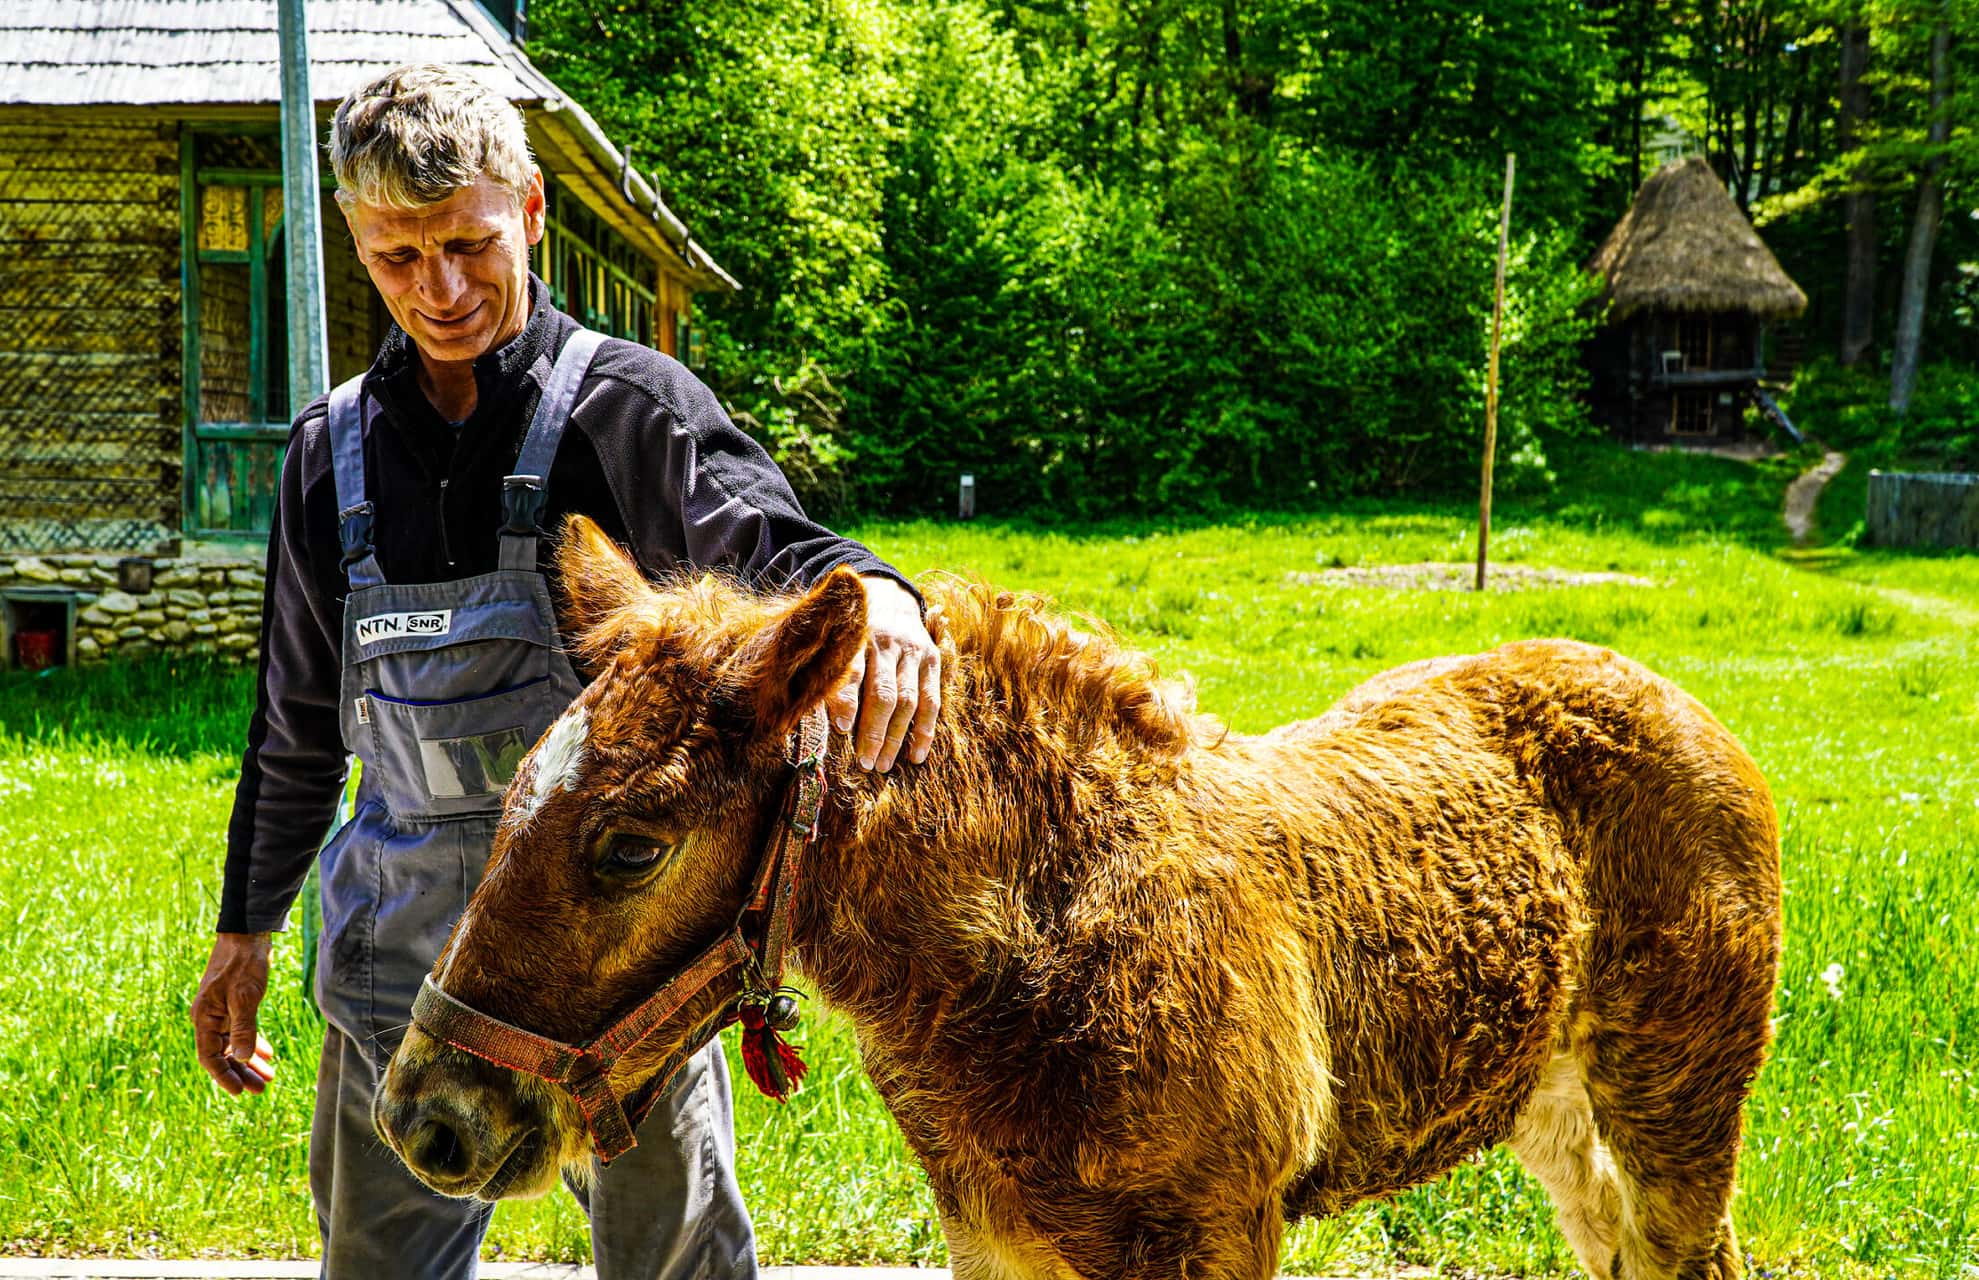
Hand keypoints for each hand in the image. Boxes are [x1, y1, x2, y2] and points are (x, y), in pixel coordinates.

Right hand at [191, 932, 277, 1095]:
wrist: (247, 934)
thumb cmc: (244, 963)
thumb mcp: (245, 997)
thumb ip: (244, 1028)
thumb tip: (244, 1058)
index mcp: (204, 1018)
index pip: (210, 1056)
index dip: (224, 1076)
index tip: (240, 1092)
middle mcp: (209, 1018)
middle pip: (223, 1054)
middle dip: (241, 1073)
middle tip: (261, 1089)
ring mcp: (221, 1012)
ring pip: (234, 1045)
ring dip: (249, 1062)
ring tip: (268, 1078)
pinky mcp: (234, 1005)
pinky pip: (241, 1031)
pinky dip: (253, 1043)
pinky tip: (267, 1054)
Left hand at [826, 576, 941, 772]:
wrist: (888, 596)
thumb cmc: (849, 631)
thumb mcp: (833, 639)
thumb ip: (822, 671)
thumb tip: (799, 713)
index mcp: (855, 636)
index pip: (852, 671)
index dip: (847, 700)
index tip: (841, 729)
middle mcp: (886, 642)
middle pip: (883, 693)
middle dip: (874, 731)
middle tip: (866, 763)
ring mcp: (912, 651)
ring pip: (908, 700)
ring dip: (896, 736)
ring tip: (883, 765)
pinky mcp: (932, 659)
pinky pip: (932, 700)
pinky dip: (925, 730)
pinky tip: (916, 755)